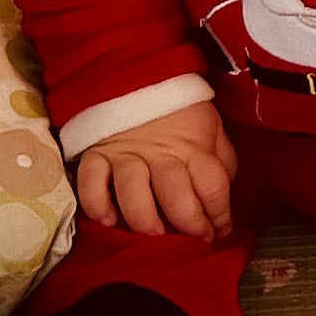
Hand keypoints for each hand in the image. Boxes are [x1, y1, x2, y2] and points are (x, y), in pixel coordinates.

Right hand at [75, 101, 236, 240]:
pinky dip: (97, 204)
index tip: (221, 230)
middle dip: (188, 222)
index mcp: (193, 145)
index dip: (220, 213)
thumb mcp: (210, 126)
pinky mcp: (96, 155)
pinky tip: (108, 220)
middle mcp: (160, 153)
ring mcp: (125, 154)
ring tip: (154, 234)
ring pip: (133, 191)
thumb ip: (221, 158)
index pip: (212, 185)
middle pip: (175, 193)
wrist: (135, 76)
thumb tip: (224, 196)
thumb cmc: (180, 111)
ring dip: (144, 218)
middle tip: (194, 239)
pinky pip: (91, 183)